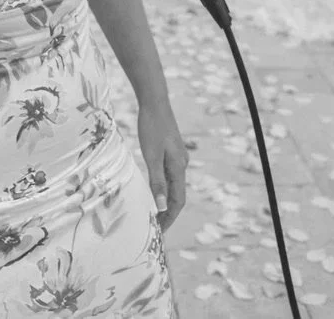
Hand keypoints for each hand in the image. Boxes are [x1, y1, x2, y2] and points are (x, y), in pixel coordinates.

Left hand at [137, 99, 187, 233]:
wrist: (155, 101)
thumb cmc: (151, 127)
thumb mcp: (152, 156)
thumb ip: (157, 181)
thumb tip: (161, 207)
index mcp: (179, 167)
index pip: (178, 201)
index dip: (169, 217)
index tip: (160, 232)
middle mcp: (182, 163)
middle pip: (177, 195)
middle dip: (167, 212)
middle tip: (154, 226)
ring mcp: (177, 156)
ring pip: (173, 184)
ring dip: (165, 200)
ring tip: (152, 211)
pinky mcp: (171, 150)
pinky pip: (169, 174)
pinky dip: (163, 186)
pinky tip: (153, 188)